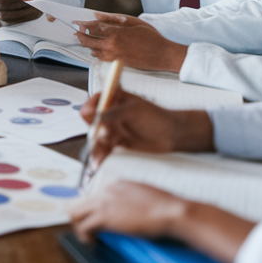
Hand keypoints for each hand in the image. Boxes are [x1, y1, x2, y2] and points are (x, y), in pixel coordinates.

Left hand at [70, 181, 189, 242]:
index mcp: (118, 184)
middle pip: (80, 203)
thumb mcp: (146, 198)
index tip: (99, 224)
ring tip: (90, 240)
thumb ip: (133, 201)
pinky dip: (85, 237)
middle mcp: (107, 189)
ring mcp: (104, 201)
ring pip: (76, 213)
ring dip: (80, 228)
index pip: (95, 196)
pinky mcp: (105, 216)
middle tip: (91, 234)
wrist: (172, 211)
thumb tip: (131, 214)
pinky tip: (93, 244)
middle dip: (82, 219)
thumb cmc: (167, 208)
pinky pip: (83, 227)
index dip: (94, 212)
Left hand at [74, 13, 187, 72]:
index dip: (83, 24)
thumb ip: (115, 18)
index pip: (94, 27)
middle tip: (75, 31)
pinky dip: (95, 53)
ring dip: (86, 44)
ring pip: (93, 49)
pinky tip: (94, 49)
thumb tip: (97, 15)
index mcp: (116, 32)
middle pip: (89, 40)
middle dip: (81, 35)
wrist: (162, 55)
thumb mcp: (134, 22)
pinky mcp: (117, 63)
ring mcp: (114, 55)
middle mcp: (112, 45)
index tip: (76, 22)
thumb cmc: (151, 36)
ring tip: (81, 39)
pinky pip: (101, 58)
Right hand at [79, 90, 214, 161]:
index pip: (94, 102)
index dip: (90, 110)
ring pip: (97, 138)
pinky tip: (99, 163)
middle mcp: (109, 113)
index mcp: (112, 99)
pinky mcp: (115, 143)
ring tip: (99, 158)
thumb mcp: (132, 111)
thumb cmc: (155, 117)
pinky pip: (104, 149)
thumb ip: (112, 114)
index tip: (90, 118)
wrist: (170, 135)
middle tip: (104, 138)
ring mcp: (111, 129)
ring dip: (97, 147)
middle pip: (92, 122)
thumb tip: (90, 115)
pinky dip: (101, 156)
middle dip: (95, 133)